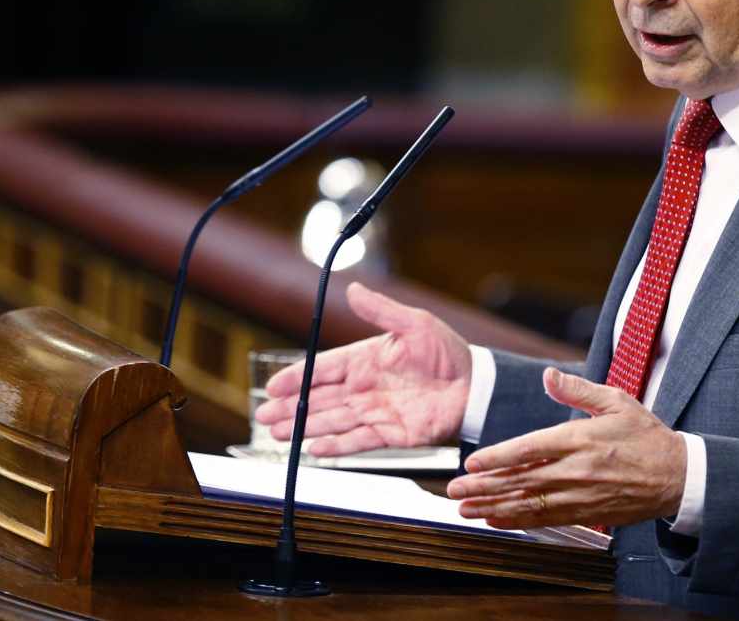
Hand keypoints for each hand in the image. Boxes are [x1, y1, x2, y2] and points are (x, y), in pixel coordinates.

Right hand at [253, 281, 472, 455]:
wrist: (475, 386)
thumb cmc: (447, 352)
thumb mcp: (415, 324)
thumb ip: (381, 311)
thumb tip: (352, 288)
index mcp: (365, 359)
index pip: (322, 369)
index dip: (296, 377)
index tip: (272, 386)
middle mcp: (364, 387)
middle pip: (318, 399)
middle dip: (289, 408)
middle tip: (263, 417)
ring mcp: (375, 411)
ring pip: (331, 421)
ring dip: (304, 428)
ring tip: (277, 436)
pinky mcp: (390, 434)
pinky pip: (357, 441)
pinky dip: (336, 446)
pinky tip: (314, 450)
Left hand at [446, 367, 685, 529]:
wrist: (678, 475)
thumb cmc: (645, 435)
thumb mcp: (616, 400)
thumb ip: (577, 389)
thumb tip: (548, 376)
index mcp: (580, 439)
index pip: (529, 449)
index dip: (498, 457)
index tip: (472, 462)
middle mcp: (576, 470)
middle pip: (521, 480)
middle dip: (484, 486)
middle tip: (454, 490)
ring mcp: (580, 495)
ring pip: (529, 504)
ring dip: (494, 507)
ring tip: (465, 509)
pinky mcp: (586, 514)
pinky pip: (546, 520)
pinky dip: (518, 522)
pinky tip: (496, 521)